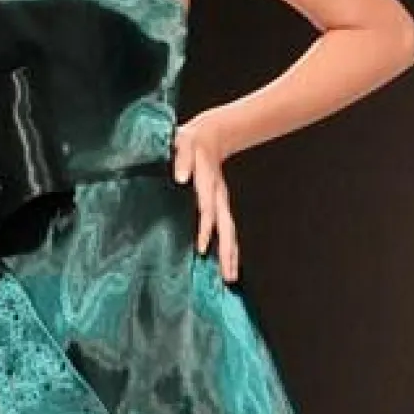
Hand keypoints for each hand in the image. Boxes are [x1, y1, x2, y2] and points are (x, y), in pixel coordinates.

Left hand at [172, 112, 239, 282]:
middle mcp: (217, 195)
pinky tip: (225, 266)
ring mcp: (220, 203)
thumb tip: (181, 178)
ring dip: (230, 255)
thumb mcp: (183, 142)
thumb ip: (182, 158)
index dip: (205, 226)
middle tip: (228, 274)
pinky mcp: (218, 207)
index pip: (208, 207)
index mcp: (208, 181)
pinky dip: (226, 249)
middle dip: (227, 250)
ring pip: (228, 232)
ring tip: (231, 277)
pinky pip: (224, 231)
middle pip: (226, 226)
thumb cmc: (190, 140)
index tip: (201, 246)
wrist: (208, 135)